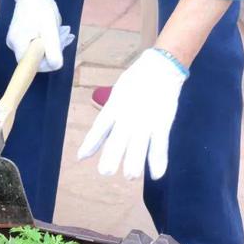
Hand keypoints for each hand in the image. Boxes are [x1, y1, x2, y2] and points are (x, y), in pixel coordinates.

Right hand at [7, 0, 73, 69]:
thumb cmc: (41, 9)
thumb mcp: (51, 30)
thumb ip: (53, 50)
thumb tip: (56, 66)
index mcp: (18, 44)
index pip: (32, 66)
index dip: (47, 62)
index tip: (59, 48)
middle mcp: (13, 44)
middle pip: (35, 58)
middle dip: (53, 50)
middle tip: (66, 36)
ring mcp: (15, 40)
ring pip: (37, 50)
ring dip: (53, 43)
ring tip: (64, 31)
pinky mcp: (20, 35)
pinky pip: (35, 43)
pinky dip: (48, 39)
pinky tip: (57, 30)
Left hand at [78, 48, 187, 179]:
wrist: (160, 68)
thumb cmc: (136, 81)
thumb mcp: (117, 95)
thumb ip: (111, 114)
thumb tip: (103, 130)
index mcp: (114, 108)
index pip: (99, 128)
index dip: (90, 144)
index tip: (81, 157)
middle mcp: (127, 117)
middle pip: (117, 141)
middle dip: (111, 157)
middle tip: (105, 172)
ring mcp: (145, 121)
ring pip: (138, 147)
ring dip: (134, 164)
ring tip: (130, 176)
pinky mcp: (162, 124)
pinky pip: (160, 146)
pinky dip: (159, 162)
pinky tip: (156, 175)